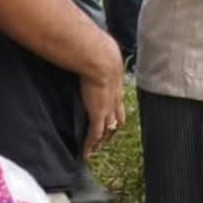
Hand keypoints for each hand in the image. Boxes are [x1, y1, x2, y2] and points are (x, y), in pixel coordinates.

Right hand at [80, 34, 125, 156]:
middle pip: (117, 120)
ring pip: (106, 130)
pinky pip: (94, 135)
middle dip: (112, 130)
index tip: (111, 120)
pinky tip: (85, 154)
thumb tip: (88, 48)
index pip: (117, 105)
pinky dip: (90, 145)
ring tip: (94, 149)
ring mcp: (107, 109)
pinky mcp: (98, 115)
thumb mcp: (100, 58)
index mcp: (116, 87)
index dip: (115, 114)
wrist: (101, 59)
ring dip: (101, 140)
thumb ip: (96, 58)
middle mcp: (115, 100)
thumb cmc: (99, 53)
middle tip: (106, 139)